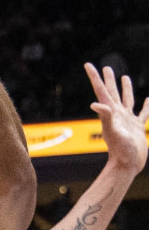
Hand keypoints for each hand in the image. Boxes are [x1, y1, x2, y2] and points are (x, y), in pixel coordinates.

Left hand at [85, 62, 148, 177]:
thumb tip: (94, 104)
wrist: (128, 165)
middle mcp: (118, 114)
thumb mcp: (112, 131)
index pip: (101, 90)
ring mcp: (128, 120)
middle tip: (106, 67)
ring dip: (126, 88)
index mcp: (110, 112)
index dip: (94, 77)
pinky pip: (143, 113)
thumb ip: (105, 116)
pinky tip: (148, 100)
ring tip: (125, 77)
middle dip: (109, 79)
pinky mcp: (138, 127)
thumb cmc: (120, 150)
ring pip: (127, 99)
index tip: (87, 64)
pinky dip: (146, 106)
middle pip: (112, 92)